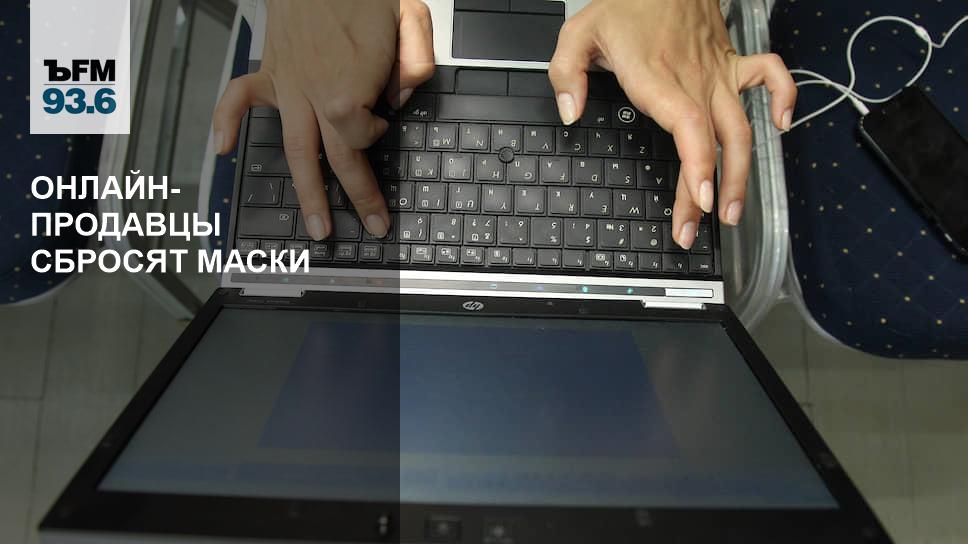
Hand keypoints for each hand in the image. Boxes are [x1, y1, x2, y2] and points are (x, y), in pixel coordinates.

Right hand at [213, 0, 434, 239]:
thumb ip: (415, 63)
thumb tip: (400, 99)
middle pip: (336, 158)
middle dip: (358, 197)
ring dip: (307, 192)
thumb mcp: (410, 17)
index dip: (374, 132)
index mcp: (347, 85)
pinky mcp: (272, 71)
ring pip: (295, 150)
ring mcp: (289, 86)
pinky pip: (239, 98)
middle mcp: (314, 94)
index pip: (361, 134)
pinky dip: (225, 121)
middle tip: (373, 225)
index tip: (381, 118)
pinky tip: (222, 149)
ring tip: (317, 227)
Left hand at [548, 0, 795, 248]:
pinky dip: (783, 97)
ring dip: (743, 170)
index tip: (702, 200)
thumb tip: (571, 112)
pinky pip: (769, 75)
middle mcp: (694, 78)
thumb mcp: (580, 32)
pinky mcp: (730, 61)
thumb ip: (566, 74)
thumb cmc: (626, 3)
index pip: (688, 126)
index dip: (699, 166)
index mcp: (657, 76)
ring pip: (742, 125)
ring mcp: (716, 71)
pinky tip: (781, 126)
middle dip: (714, 189)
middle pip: (715, 140)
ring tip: (734, 210)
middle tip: (700, 228)